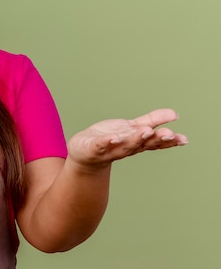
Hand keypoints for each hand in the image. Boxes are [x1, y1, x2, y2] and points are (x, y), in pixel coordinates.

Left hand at [67, 108, 187, 170]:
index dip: (168, 141)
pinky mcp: (94, 148)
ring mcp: (110, 148)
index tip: (182, 139)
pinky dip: (107, 142)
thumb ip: (153, 120)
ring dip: (135, 139)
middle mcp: (127, 147)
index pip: (155, 142)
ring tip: (145, 131)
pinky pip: (101, 145)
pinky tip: (113, 137)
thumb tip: (175, 114)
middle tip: (168, 134)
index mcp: (137, 142)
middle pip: (142, 144)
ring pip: (124, 145)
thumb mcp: (133, 127)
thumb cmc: (111, 138)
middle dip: (155, 139)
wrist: (85, 154)